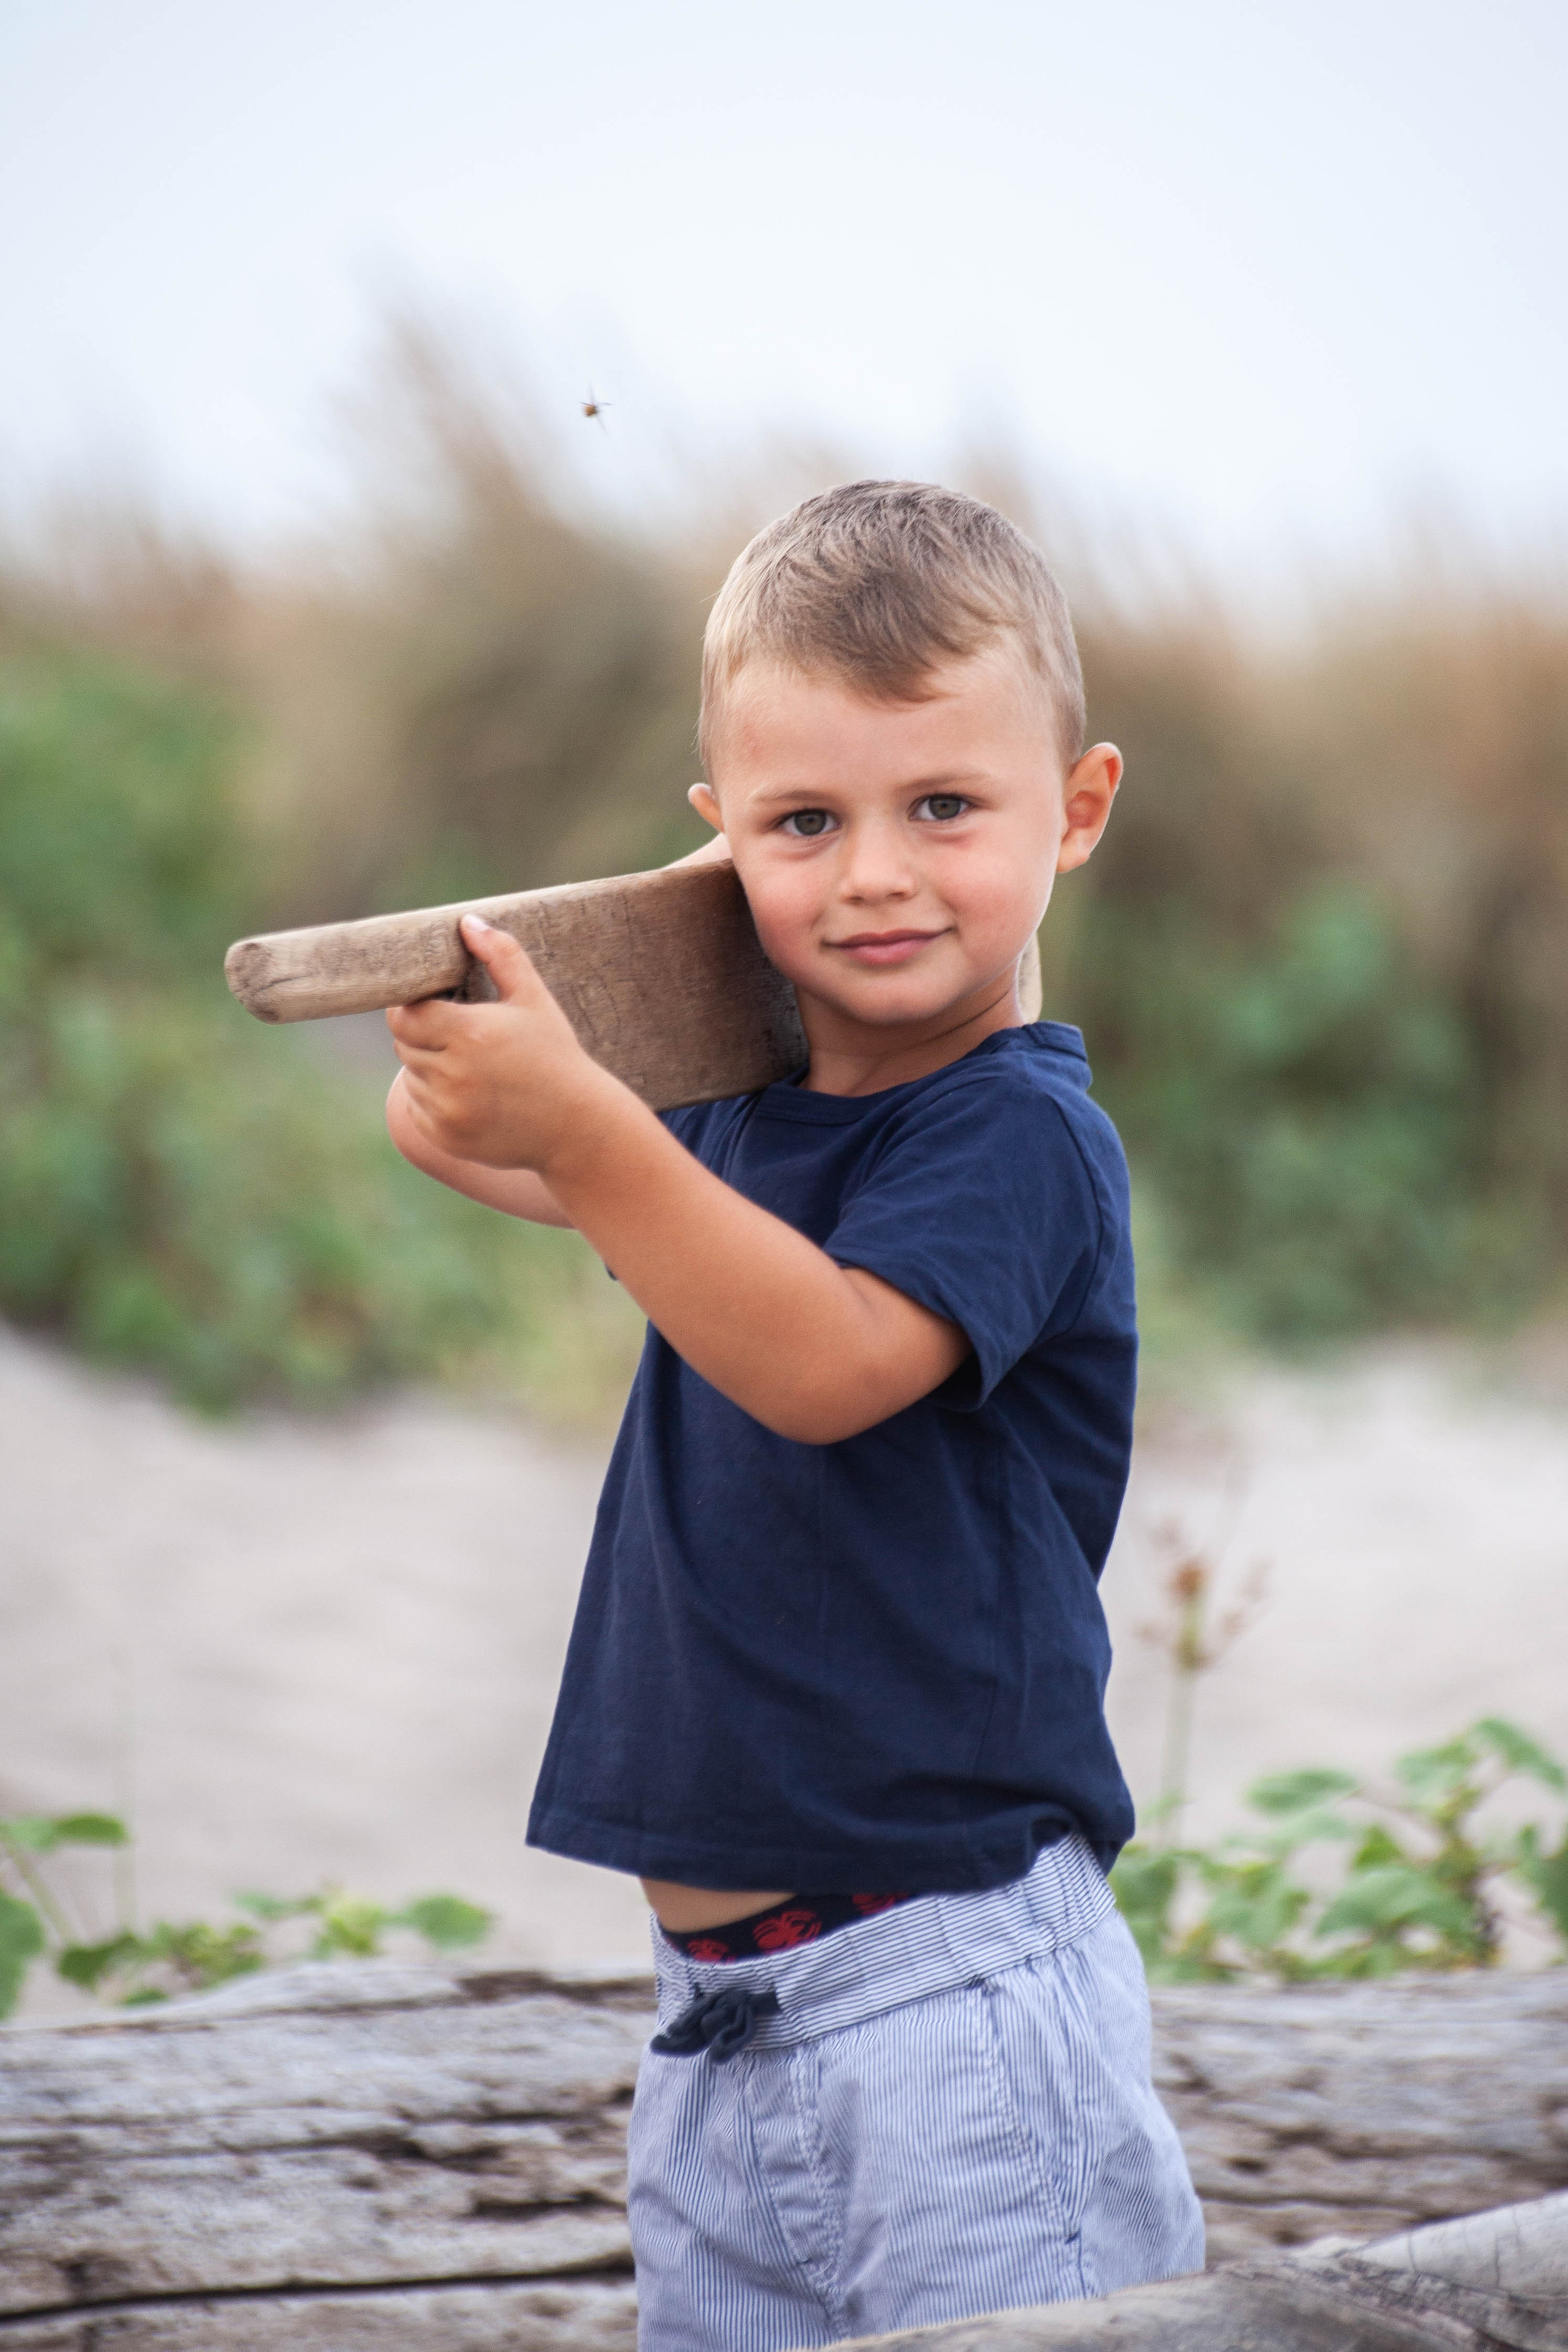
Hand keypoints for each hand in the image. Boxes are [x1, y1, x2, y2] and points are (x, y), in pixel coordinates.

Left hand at [386, 916, 614, 1171]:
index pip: (404, 1015)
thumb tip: (468, 922)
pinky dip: (435, 1100)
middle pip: (404, 1045)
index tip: (433, 1007)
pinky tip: (472, 1095)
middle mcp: (453, 1074)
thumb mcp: (534, 1000)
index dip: (412, 1008)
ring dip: (428, 1068)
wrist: (577, 1125)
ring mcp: (447, 1110)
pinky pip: (419, 1109)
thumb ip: (502, 955)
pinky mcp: (445, 1137)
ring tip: (471, 1066)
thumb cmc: (555, 1055)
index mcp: (469, 1033)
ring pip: (411, 1077)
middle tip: (458, 1035)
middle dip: (423, 1036)